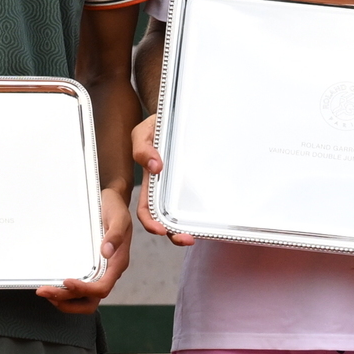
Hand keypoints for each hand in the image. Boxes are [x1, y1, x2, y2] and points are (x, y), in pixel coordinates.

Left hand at [42, 188, 131, 312]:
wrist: (113, 202)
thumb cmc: (116, 209)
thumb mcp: (119, 218)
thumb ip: (115, 236)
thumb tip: (106, 252)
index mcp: (117, 263)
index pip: (102, 287)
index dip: (84, 289)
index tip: (66, 281)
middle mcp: (108, 272)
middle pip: (91, 300)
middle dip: (69, 301)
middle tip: (48, 293)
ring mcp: (99, 272)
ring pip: (83, 299)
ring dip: (64, 300)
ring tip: (47, 293)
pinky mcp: (91, 269)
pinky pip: (79, 289)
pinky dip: (65, 292)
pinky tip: (53, 286)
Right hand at [131, 114, 189, 243]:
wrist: (176, 114)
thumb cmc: (156, 125)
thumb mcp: (144, 132)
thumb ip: (143, 148)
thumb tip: (155, 166)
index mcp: (150, 180)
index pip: (145, 208)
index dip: (150, 222)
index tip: (161, 230)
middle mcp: (164, 189)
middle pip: (166, 219)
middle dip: (174, 234)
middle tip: (187, 239)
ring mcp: (180, 187)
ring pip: (182, 214)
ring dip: (188, 227)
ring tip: (199, 233)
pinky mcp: (195, 182)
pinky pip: (197, 200)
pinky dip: (201, 212)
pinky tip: (211, 217)